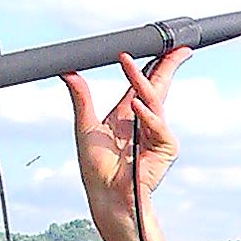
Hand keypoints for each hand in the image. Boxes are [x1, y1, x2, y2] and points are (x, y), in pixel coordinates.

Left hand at [66, 47, 188, 222]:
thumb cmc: (97, 167)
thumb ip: (81, 97)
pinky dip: (148, 116)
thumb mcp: (84, 125)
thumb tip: (67, 71)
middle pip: (160, 85)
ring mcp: (157, 134)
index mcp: (129, 112)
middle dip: (169, 64)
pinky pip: (159, 126)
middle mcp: (146, 120)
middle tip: (173, 46)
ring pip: (155, 100)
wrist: (105, 195)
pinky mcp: (165, 149)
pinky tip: (136, 106)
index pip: (145, 82)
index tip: (164, 46)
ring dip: (141, 81)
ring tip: (127, 64)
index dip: (157, 63)